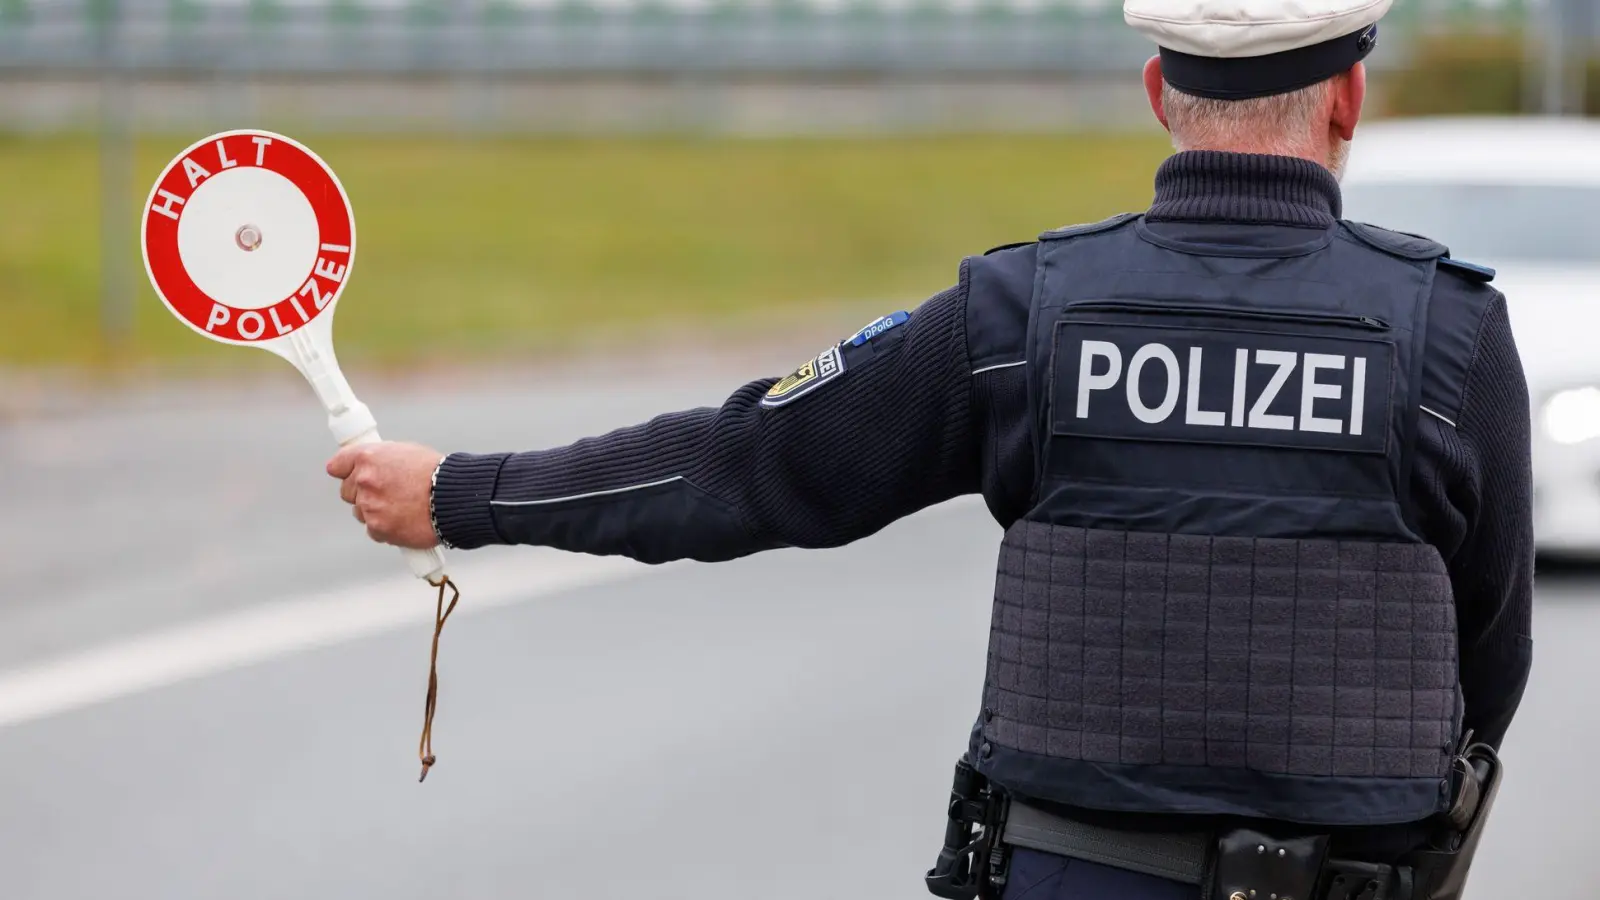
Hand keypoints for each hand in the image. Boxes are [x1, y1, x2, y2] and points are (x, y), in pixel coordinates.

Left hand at [326, 441, 445, 550]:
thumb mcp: (407, 453)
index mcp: (368, 457)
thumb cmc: (438, 473)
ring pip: (360, 512)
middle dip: (363, 493)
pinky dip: (387, 529)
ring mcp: (369, 506)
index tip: (350, 475)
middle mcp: (363, 480)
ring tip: (402, 508)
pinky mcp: (378, 528)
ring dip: (375, 512)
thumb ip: (382, 460)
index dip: (345, 471)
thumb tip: (372, 466)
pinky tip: (405, 521)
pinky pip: (374, 530)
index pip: (337, 465)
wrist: (455, 498)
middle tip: (387, 494)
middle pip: (347, 492)